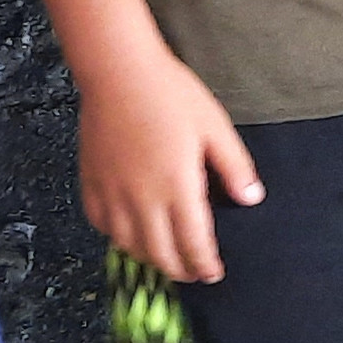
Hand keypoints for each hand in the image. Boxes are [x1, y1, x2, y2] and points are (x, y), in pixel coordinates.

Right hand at [78, 45, 262, 283]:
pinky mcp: (91, 181)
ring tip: (164, 258)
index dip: (205, 265)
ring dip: (149, 258)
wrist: (117, 68)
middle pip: (160, 254)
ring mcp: (112, 192)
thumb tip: (251, 198)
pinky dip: (117, 237)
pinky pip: (101, 224)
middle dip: (180, 270)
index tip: (214, 273)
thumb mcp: (214, 126)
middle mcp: (142, 198)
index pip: (193, 244)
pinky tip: (128, 233)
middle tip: (194, 272)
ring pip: (128, 245)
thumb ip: (234, 166)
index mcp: (177, 186)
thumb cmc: (169, 93)